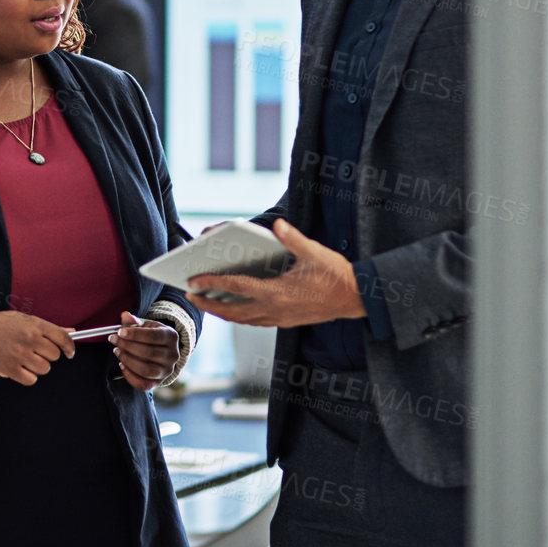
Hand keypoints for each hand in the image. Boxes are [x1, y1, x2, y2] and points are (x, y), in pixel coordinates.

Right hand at [0, 311, 74, 386]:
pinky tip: (18, 367)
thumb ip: (47, 327)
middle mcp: (29, 339)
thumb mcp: (21, 319)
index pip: (62, 337)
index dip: (70, 347)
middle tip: (33, 350)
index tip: (70, 353)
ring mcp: (20, 355)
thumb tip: (71, 332)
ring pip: (44, 369)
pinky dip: (27, 376)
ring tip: (23, 358)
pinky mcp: (11, 369)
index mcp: (33, 324)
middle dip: (47, 354)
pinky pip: (31, 380)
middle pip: (54, 355)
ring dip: (37, 366)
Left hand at [111, 311, 178, 390]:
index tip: (120, 332)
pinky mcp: (158, 382)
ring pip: (145, 369)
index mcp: (171, 336)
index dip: (135, 334)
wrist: (160, 350)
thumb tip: (125, 316)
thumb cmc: (151, 335)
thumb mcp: (145, 324)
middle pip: (148, 353)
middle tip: (114, 340)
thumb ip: (134, 321)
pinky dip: (129, 376)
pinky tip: (122, 365)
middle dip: (127, 346)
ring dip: (127, 360)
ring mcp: (166, 371)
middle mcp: (172, 355)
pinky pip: (143, 384)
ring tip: (117, 351)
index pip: (153, 336)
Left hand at [186, 219, 366, 327]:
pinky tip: (233, 308)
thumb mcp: (315, 252)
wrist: (357, 299)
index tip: (194, 279)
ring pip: (242, 320)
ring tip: (205, 302)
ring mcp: (280, 318)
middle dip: (209, 304)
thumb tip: (278, 225)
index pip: (237, 287)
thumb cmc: (336, 274)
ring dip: (222, 312)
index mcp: (277, 292)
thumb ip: (293, 239)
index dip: (212, 283)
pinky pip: (255, 321)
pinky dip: (239, 316)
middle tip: (190, 294)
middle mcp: (275, 309)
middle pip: (233, 311)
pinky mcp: (285, 321)